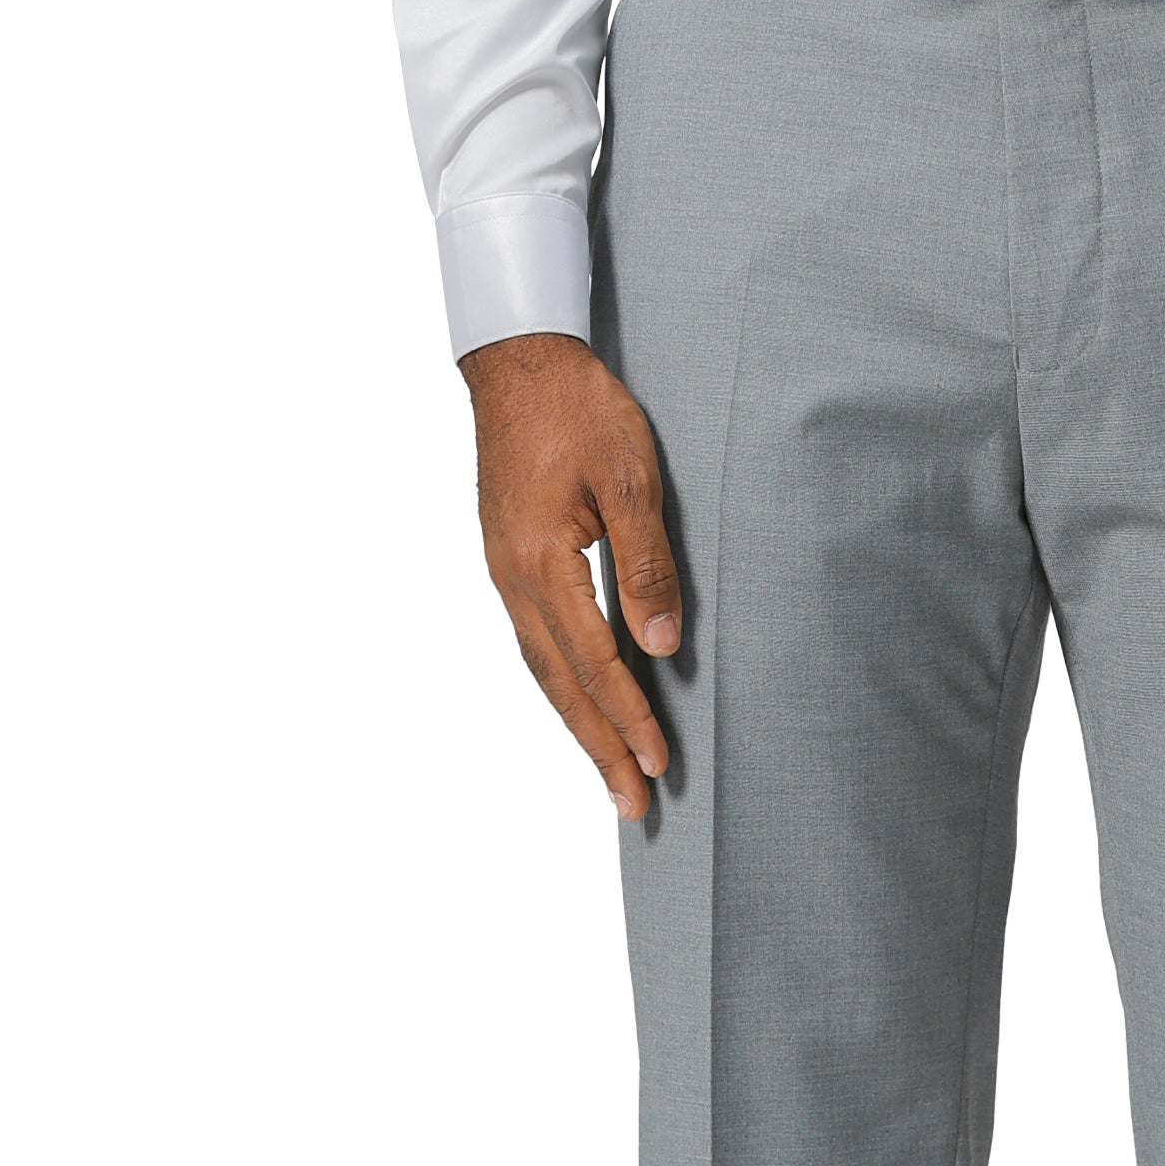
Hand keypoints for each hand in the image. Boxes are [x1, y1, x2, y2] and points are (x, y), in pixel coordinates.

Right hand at [459, 330, 683, 813]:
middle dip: (599, 747)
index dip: (629, 717)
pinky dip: (562, 683)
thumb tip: (660, 642)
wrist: (517, 361)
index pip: (594, 660)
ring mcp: (504, 572)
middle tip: (632, 804)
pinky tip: (582, 700)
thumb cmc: (579, 409)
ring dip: (579, 724)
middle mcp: (513, 579)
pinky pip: (536, 640)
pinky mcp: (508, 560)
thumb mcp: (628, 476)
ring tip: (612, 771)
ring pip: (543, 668)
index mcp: (542, 562)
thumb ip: (645, 561)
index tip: (658, 765)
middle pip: (560, 684)